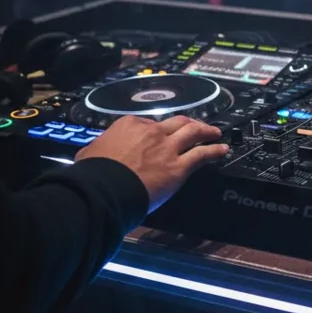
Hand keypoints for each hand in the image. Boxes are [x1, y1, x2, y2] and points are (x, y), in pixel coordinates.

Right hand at [76, 115, 227, 212]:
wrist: (103, 189)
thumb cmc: (93, 174)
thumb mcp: (89, 152)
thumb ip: (99, 148)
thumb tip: (94, 151)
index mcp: (129, 125)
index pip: (150, 123)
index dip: (159, 129)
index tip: (163, 133)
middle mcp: (152, 132)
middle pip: (177, 122)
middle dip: (189, 123)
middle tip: (197, 126)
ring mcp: (167, 148)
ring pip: (193, 133)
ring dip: (207, 131)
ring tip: (216, 133)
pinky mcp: (178, 167)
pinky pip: (202, 155)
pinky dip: (215, 151)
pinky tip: (222, 150)